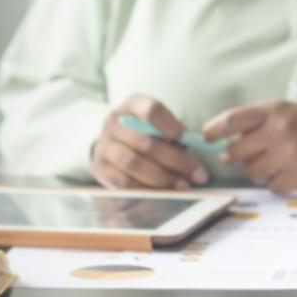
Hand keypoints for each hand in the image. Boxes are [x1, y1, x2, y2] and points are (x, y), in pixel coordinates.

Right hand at [91, 94, 209, 189]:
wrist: (113, 142)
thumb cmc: (147, 131)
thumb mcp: (161, 124)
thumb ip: (175, 135)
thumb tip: (190, 154)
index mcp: (133, 104)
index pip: (151, 109)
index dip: (169, 124)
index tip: (183, 137)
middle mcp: (114, 122)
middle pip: (145, 142)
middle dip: (175, 161)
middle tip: (197, 174)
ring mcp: (104, 145)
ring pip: (134, 164)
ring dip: (162, 178)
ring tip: (182, 185)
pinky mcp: (100, 167)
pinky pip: (123, 182)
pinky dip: (146, 189)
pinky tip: (163, 192)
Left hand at [202, 100, 296, 193]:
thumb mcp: (292, 113)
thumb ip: (261, 126)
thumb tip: (224, 150)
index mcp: (276, 109)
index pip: (231, 119)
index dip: (212, 131)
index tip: (206, 138)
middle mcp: (280, 129)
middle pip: (236, 151)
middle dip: (238, 158)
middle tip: (251, 156)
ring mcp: (290, 153)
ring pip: (253, 172)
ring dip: (260, 173)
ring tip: (277, 165)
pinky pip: (273, 186)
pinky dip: (278, 185)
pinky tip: (290, 176)